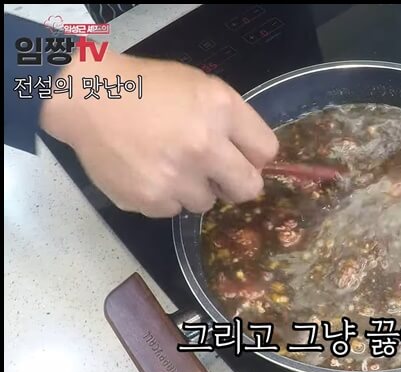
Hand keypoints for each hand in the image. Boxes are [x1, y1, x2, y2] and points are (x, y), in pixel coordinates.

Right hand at [39, 49, 277, 216]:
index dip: (255, 156)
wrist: (87, 99)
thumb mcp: (199, 86)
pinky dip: (163, 197)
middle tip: (217, 174)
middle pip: (248, 188)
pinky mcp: (150, 199)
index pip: (267, 151)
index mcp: (221, 110)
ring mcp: (176, 177)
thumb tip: (252, 160)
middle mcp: (204, 147)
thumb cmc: (147, 88)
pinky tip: (146, 172)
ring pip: (206, 203)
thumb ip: (231, 120)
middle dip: (236, 184)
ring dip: (193, 189)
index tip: (242, 157)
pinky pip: (172, 210)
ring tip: (168, 164)